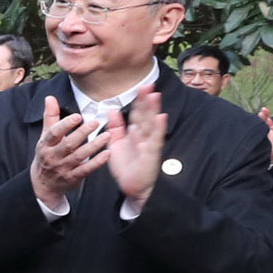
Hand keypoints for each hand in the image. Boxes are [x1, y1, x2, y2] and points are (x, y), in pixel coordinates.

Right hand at [28, 96, 108, 204]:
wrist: (42, 184)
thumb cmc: (47, 155)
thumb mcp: (45, 137)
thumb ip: (50, 117)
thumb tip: (50, 98)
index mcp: (45, 144)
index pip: (54, 133)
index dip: (65, 125)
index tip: (77, 117)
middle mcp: (53, 156)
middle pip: (68, 144)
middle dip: (82, 133)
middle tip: (96, 122)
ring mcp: (62, 168)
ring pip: (79, 156)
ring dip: (94, 146)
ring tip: (107, 135)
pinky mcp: (72, 178)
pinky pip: (86, 170)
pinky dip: (96, 162)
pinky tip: (107, 154)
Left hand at [107, 88, 168, 207]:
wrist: (132, 187)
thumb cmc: (126, 166)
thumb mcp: (116, 144)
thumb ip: (115, 127)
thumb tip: (112, 110)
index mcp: (135, 133)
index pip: (137, 113)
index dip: (139, 101)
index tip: (141, 87)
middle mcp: (144, 136)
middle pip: (145, 115)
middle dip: (146, 101)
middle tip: (148, 85)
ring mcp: (149, 144)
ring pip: (151, 124)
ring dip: (153, 110)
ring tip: (155, 95)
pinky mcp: (151, 154)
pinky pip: (155, 139)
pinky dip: (158, 128)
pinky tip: (161, 117)